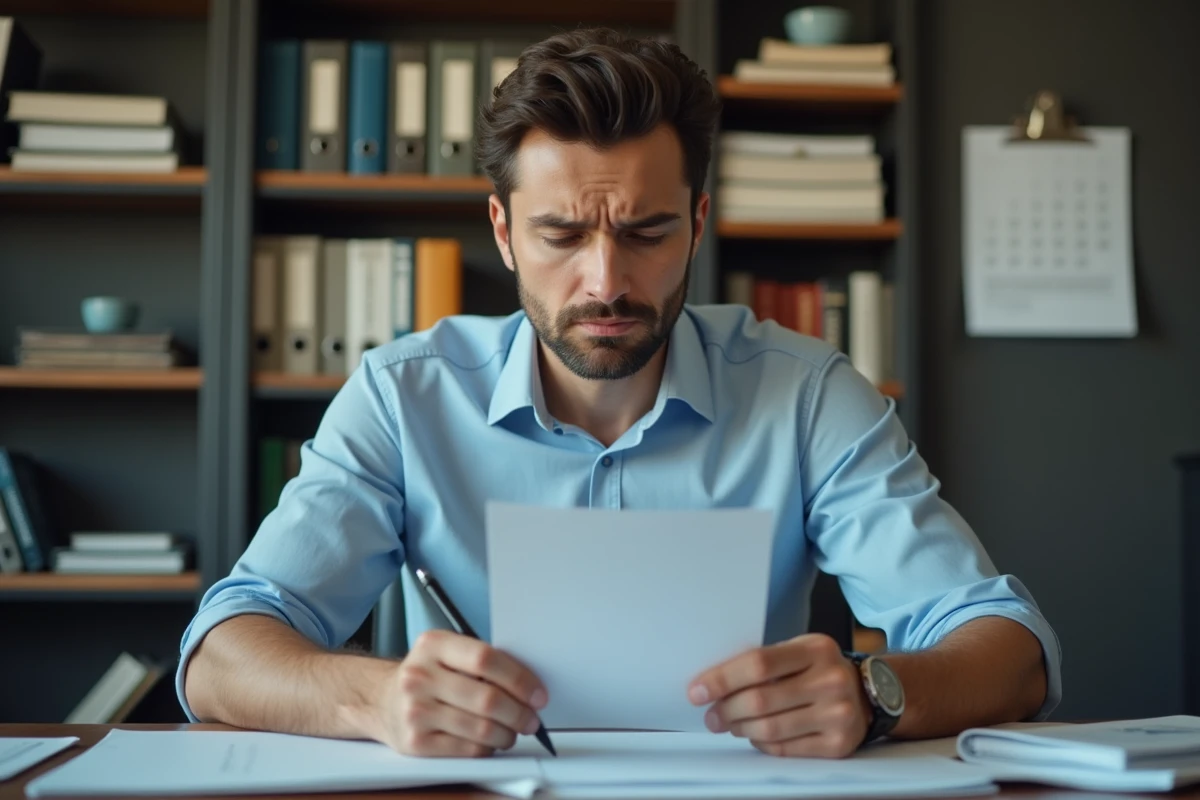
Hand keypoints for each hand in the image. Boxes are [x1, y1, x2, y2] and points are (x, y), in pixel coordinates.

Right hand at [377, 629, 547, 756]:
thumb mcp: (446, 653)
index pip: (486, 659)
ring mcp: (415, 710)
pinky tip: (489, 742)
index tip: (538, 694)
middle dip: (520, 713)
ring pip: (480, 729)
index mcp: (433, 644)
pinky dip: (487, 748)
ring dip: (507, 734)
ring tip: (512, 732)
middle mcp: (419, 676)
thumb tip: (529, 685)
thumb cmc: (427, 675)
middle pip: (487, 698)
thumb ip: (482, 661)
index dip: (519, 679)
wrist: (380, 700)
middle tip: (532, 719)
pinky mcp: (415, 742)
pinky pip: (467, 749)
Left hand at [687, 634, 869, 757]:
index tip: (697, 690)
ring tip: (729, 724)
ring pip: (770, 729)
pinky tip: (755, 735)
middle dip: (726, 709)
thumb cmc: (820, 670)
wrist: (870, 694)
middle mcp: (830, 680)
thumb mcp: (800, 651)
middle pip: (760, 700)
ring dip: (740, 728)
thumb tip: (713, 683)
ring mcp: (838, 714)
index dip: (722, 678)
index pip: (758, 663)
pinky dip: (762, 743)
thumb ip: (764, 662)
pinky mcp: (838, 744)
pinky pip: (785, 749)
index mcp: (816, 649)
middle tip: (710, 715)